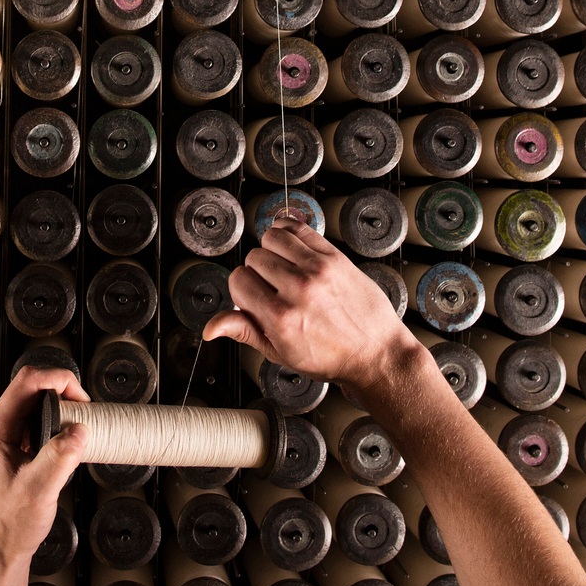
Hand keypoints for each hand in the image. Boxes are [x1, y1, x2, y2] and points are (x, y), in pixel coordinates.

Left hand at [0, 367, 88, 570]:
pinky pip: (30, 419)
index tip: (83, 398)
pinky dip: (50, 425)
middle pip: (32, 388)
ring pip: (33, 403)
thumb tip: (79, 429)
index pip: (28, 381)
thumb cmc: (9, 524)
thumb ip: (61, 456)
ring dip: (57, 413)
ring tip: (72, 436)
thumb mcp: (41, 490)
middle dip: (63, 398)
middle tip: (83, 419)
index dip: (60, 380)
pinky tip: (59, 448)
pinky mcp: (1, 442)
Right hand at [204, 217, 420, 396]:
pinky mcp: (335, 257)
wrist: (375, 352)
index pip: (238, 281)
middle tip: (272, 287)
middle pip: (253, 258)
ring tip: (282, 266)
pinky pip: (300, 227)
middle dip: (257, 271)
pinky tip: (292, 246)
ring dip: (272, 248)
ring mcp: (318, 270)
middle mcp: (298, 290)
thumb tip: (211, 327)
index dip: (242, 290)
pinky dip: (289, 231)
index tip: (254, 297)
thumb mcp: (280, 353)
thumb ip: (244, 331)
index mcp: (280, 318)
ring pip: (273, 236)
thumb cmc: (332, 357)